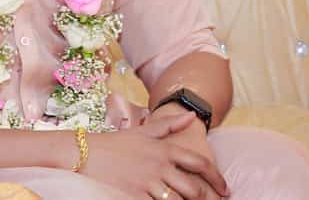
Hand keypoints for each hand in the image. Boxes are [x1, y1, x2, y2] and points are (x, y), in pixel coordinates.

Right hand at [87, 111, 228, 199]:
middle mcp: (159, 165)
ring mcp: (147, 182)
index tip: (225, 189)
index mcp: (164, 149)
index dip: (216, 178)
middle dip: (206, 199)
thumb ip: (168, 126)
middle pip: (194, 188)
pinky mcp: (135, 196)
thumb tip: (190, 116)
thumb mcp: (142, 132)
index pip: (199, 163)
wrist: (84, 154)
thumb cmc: (115, 145)